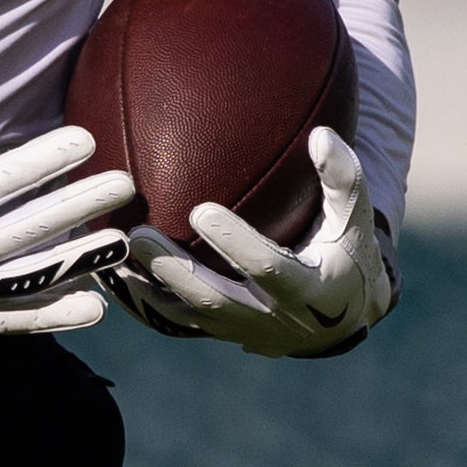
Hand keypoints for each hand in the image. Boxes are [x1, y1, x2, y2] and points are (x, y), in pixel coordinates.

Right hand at [0, 61, 134, 344]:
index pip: (0, 181)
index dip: (44, 160)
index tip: (86, 140)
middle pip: (29, 228)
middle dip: (80, 205)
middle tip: (125, 184)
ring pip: (34, 278)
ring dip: (82, 260)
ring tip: (122, 241)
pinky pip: (18, 322)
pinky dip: (56, 316)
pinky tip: (95, 307)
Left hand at [122, 127, 397, 358]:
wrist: (339, 314)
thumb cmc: (346, 250)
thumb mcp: (354, 218)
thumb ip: (343, 178)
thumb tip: (322, 134)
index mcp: (309, 291)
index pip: (269, 269)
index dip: (236, 243)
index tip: (200, 210)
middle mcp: (272, 320)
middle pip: (216, 300)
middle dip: (176, 270)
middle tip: (140, 236)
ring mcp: (241, 331)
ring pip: (188, 315)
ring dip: (149, 286)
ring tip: (117, 251)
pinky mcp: (218, 332)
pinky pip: (174, 321)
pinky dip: (143, 299)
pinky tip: (111, 270)